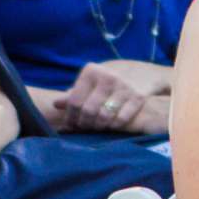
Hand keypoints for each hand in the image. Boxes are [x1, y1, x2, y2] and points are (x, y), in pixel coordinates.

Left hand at [54, 59, 170, 132]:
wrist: (142, 72)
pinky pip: (121, 119)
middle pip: (89, 111)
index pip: (74, 101)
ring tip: (96, 126)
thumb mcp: (91, 81)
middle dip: (84, 123)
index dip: (70, 116)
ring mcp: (124, 87)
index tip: (70, 124)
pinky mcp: (138, 97)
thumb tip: (56, 104)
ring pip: (104, 117)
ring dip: (98, 126)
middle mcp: (107, 77)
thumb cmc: (108, 79)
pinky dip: (113, 126)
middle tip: (84, 127)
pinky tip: (110, 125)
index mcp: (91, 71)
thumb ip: (74, 93)